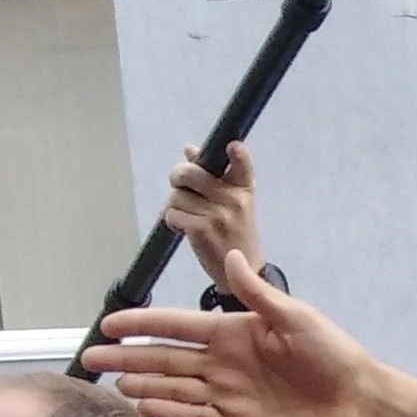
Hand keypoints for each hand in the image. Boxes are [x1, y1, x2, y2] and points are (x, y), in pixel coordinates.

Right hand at [92, 251, 416, 416]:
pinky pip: (198, 416)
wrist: (356, 396)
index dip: (142, 324)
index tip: (109, 322)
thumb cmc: (331, 351)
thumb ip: (258, 294)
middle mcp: (222, 361)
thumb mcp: (295, 316)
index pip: (177, 325)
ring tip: (114, 384)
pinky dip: (173, 413)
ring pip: (175, 388)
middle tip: (93, 358)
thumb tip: (232, 258)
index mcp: (232, 331)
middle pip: (165, 358)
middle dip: (129, 357)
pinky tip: (146, 407)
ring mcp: (228, 392)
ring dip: (145, 385)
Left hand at [160, 140, 266, 281]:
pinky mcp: (202, 230)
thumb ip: (212, 174)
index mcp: (244, 188)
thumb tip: (189, 149)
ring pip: (176, 196)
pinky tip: (184, 229)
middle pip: (189, 173)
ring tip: (188, 217)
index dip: (237, 154)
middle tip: (179, 186)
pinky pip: (172, 214)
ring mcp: (218, 215)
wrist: (242, 270)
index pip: (244, 165)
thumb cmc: (234, 232)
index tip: (233, 146)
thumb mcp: (232, 201)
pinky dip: (172, 221)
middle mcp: (234, 199)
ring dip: (174, 206)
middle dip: (177, 177)